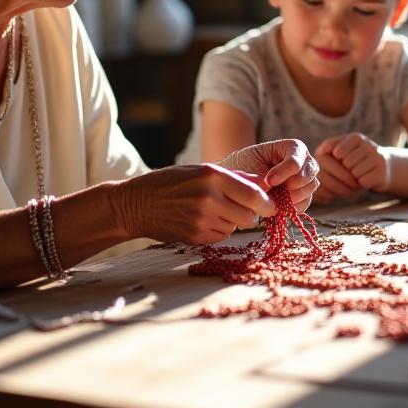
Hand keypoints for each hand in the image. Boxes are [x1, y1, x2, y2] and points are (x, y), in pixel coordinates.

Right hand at [121, 163, 275, 244]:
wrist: (136, 204)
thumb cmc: (169, 182)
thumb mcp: (200, 170)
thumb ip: (234, 177)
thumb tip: (263, 182)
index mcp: (212, 176)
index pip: (253, 195)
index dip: (267, 203)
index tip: (271, 205)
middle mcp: (209, 198)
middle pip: (249, 215)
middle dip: (250, 213)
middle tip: (240, 207)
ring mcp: (201, 220)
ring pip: (235, 227)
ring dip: (231, 220)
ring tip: (212, 209)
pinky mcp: (195, 237)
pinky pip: (220, 236)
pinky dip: (218, 229)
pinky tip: (202, 219)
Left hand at [219, 138, 318, 212]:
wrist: (240, 177)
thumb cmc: (245, 166)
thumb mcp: (251, 166)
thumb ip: (263, 177)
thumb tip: (273, 192)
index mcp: (292, 147)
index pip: (296, 160)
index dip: (284, 172)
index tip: (269, 181)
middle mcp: (304, 161)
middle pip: (309, 174)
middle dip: (292, 185)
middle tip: (274, 192)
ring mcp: (306, 178)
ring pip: (309, 188)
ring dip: (292, 196)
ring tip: (274, 198)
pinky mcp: (303, 194)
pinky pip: (305, 202)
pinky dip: (293, 206)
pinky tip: (279, 204)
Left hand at [314, 134, 388, 202]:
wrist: (382, 167)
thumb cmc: (355, 158)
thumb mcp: (342, 148)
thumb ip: (329, 145)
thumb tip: (323, 149)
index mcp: (356, 137)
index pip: (338, 152)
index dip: (336, 160)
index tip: (340, 160)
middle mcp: (369, 145)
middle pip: (347, 163)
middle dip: (346, 169)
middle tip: (351, 168)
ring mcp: (378, 158)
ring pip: (355, 173)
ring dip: (354, 177)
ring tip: (359, 173)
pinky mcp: (382, 173)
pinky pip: (364, 182)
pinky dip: (362, 183)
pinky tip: (366, 178)